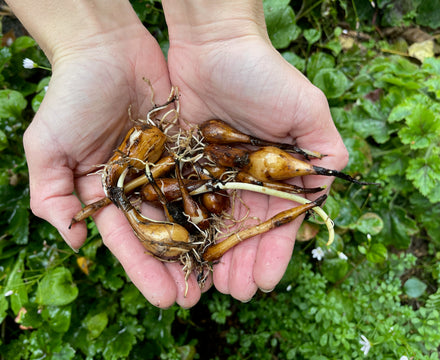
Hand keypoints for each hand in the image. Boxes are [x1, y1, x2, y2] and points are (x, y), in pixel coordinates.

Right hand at [7, 0, 205, 307]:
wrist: (106, 47)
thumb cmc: (72, 95)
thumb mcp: (48, 146)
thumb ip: (52, 194)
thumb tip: (74, 242)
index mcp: (106, 193)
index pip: (127, 240)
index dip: (144, 270)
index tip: (163, 298)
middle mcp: (139, 186)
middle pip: (162, 233)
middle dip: (178, 266)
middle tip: (198, 297)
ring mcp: (166, 168)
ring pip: (188, 212)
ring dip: (203, 244)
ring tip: (223, 274)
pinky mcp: (189, 149)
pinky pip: (206, 179)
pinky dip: (219, 203)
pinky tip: (234, 228)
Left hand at [162, 0, 348, 300]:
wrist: (213, 45)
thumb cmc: (262, 74)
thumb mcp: (307, 109)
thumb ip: (325, 151)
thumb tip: (328, 190)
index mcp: (273, 174)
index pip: (276, 224)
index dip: (273, 254)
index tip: (263, 281)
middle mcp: (242, 180)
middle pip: (242, 231)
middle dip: (240, 263)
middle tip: (234, 292)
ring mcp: (210, 175)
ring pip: (210, 225)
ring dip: (210, 256)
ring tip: (207, 287)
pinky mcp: (180, 165)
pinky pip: (180, 203)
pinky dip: (181, 230)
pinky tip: (179, 255)